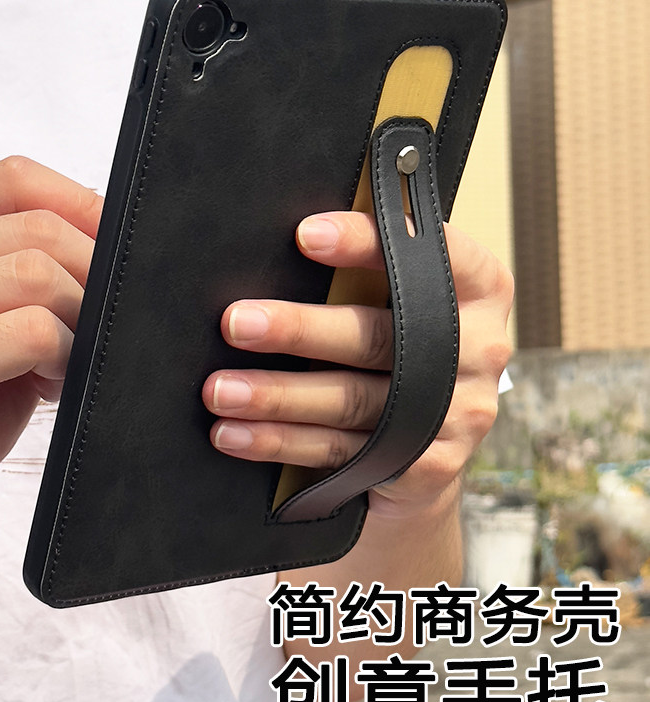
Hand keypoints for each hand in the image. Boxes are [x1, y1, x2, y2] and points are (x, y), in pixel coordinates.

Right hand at [0, 157, 101, 591]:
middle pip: (37, 229)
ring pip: (36, 275)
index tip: (116, 244)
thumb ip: (29, 267)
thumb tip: (112, 232)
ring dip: (80, 319)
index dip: (81, 202)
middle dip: (93, 273)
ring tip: (72, 357)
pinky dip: (65, 356)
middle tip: (102, 320)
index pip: (11, 179)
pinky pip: (31, 333)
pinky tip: (53, 384)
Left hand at [203, 211, 512, 518]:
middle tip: (235, 323)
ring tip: (220, 389)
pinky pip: (345, 455)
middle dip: (299, 330)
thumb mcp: (399, 298)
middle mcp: (481, 348)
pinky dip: (282, 444)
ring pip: (355, 401)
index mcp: (480, 287)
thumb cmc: (397, 343)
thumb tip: (274, 242)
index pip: (433, 253)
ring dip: (278, 396)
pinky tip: (235, 434)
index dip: (368, 242)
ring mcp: (461, 413)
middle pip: (381, 337)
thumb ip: (365, 270)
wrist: (429, 443)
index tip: (304, 235)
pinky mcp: (430, 466)